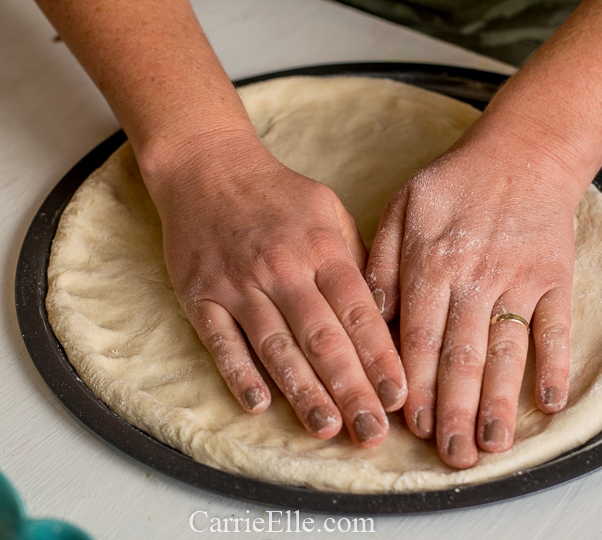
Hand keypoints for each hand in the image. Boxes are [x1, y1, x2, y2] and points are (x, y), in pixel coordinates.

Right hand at [149, 136, 406, 446]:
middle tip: (372, 433)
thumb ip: (354, 260)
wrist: (207, 167)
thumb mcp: (328, 211)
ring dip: (303, 392)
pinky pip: (222, 342)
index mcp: (321, 248)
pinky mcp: (202, 296)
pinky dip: (240, 375)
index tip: (399, 396)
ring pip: (276, 347)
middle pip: (322, 338)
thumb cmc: (277, 195)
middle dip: (351, 390)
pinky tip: (259, 405)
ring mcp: (239, 284)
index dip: (379, 357)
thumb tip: (384, 314)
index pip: (358, 311)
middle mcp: (282, 268)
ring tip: (327, 429)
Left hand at [366, 139, 582, 467]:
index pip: (417, 337)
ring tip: (493, 445)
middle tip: (452, 455)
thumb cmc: (452, 184)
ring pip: (507, 351)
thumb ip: (380, 263)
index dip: (414, 384)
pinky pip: (556, 328)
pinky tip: (549, 404)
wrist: (522, 154)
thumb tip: (368, 315)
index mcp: (431, 264)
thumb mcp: (399, 209)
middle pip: (462, 355)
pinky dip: (555, 365)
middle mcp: (474, 279)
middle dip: (455, 409)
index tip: (411, 426)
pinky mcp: (555, 280)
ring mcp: (519, 281)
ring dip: (501, 401)